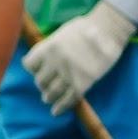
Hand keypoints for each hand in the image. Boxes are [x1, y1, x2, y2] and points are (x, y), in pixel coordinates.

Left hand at [23, 2, 137, 114]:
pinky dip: (61, 107)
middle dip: (42, 85)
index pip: (29, 65)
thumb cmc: (86, 27)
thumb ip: (52, 47)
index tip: (38, 71)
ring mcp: (68, 74)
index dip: (33, 69)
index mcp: (48, 47)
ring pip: (51, 93)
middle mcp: (54, 62)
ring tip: (49, 98)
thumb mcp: (62, 32)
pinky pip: (67, 100)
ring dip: (49, 97)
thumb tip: (45, 58)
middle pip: (40, 81)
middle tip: (45, 86)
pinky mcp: (81, 84)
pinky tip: (56, 111)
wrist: (108, 30)